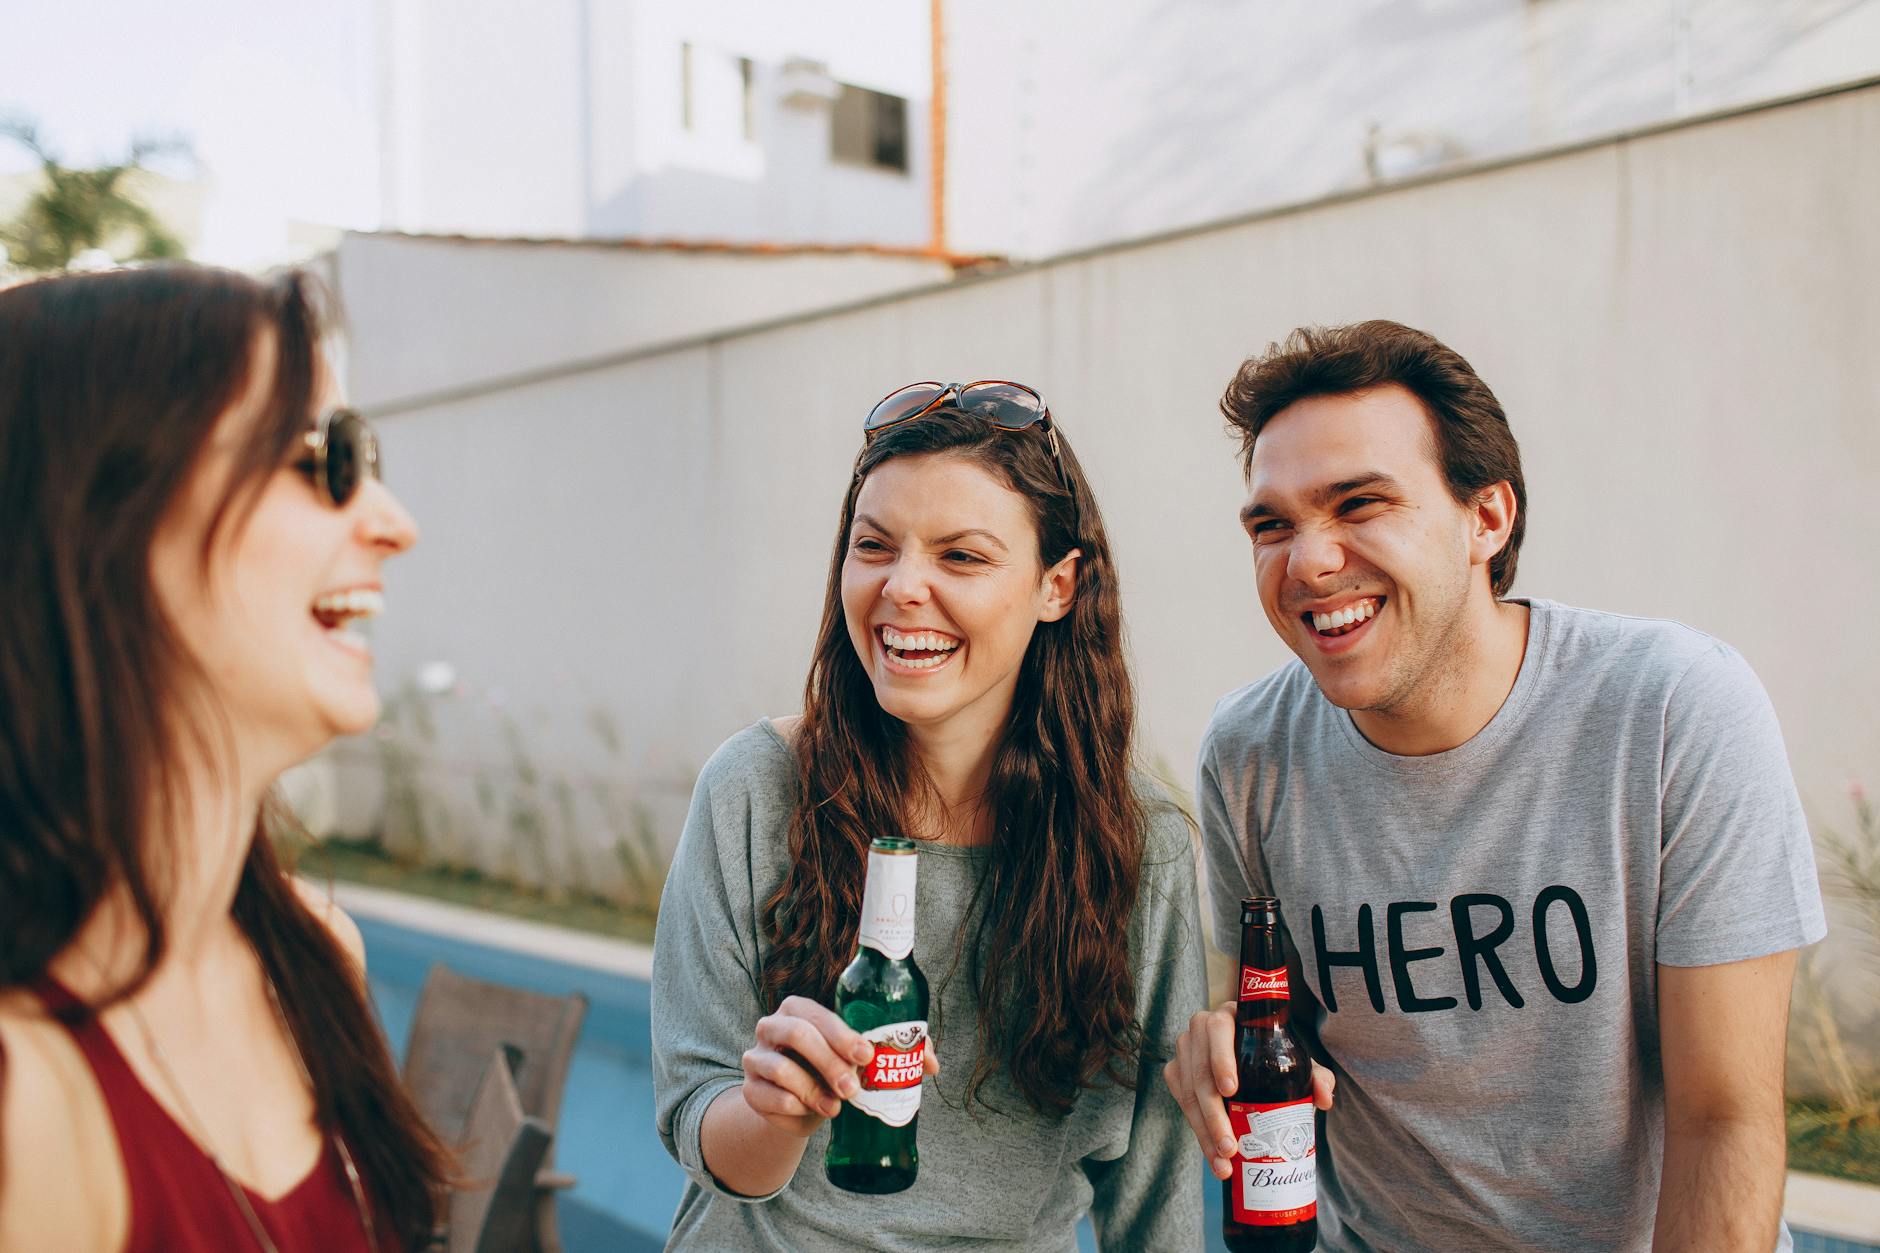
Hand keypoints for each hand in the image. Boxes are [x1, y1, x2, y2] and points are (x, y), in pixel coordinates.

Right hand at [739, 996, 938, 1136]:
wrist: (800, 1106)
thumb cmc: (833, 1070)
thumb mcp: (858, 1058)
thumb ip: (895, 1051)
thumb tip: (932, 1063)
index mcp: (799, 1009)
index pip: (818, 1014)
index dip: (842, 1034)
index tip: (867, 1056)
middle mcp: (772, 1026)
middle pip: (798, 1035)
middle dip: (829, 1062)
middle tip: (854, 1088)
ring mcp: (756, 1057)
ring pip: (780, 1068)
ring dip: (812, 1090)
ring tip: (835, 1108)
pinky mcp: (750, 1090)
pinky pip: (767, 1097)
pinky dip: (793, 1106)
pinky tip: (810, 1112)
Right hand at [1164, 1001, 1335, 1180]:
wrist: (1253, 1061)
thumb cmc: (1276, 1057)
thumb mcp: (1299, 1063)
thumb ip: (1318, 1077)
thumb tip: (1324, 1099)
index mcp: (1230, 1016)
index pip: (1218, 1029)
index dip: (1221, 1058)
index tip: (1231, 1090)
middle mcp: (1201, 1029)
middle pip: (1200, 1071)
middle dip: (1213, 1114)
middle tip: (1231, 1146)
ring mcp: (1185, 1051)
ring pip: (1188, 1093)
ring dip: (1204, 1130)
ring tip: (1224, 1160)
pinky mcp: (1176, 1073)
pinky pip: (1181, 1102)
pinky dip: (1197, 1131)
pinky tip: (1213, 1155)